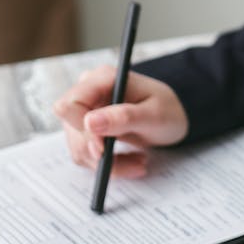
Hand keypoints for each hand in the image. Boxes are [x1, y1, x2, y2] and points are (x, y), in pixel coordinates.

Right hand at [52, 66, 188, 178]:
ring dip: (107, 163)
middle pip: (72, 129)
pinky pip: (86, 154)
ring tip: (140, 161)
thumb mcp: (154, 114)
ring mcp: (85, 110)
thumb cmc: (168, 109)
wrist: (174, 115)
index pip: (69, 105)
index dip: (82, 130)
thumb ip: (123, 117)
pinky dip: (108, 165)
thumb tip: (90, 123)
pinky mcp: (87, 129)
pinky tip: (131, 160)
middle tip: (135, 160)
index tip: (104, 148)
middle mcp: (88, 91)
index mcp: (102, 79)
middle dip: (99, 152)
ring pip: (79, 147)